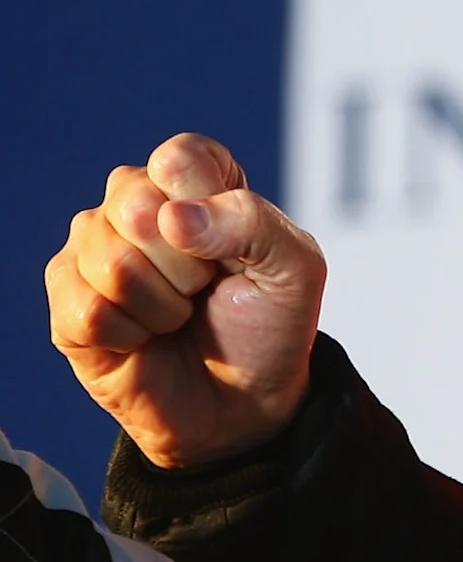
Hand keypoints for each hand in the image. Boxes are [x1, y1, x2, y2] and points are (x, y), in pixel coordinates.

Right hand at [46, 134, 327, 468]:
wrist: (244, 403)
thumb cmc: (268, 326)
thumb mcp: (295, 268)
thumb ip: (252, 222)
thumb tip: (173, 217)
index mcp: (192, 181)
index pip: (180, 158)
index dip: (208, 206)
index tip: (232, 247)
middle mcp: (133, 204)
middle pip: (137, 206)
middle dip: (189, 265)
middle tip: (205, 289)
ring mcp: (92, 251)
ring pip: (112, 262)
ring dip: (164, 306)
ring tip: (180, 316)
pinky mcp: (67, 302)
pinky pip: (89, 310)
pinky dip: (134, 335)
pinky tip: (145, 339)